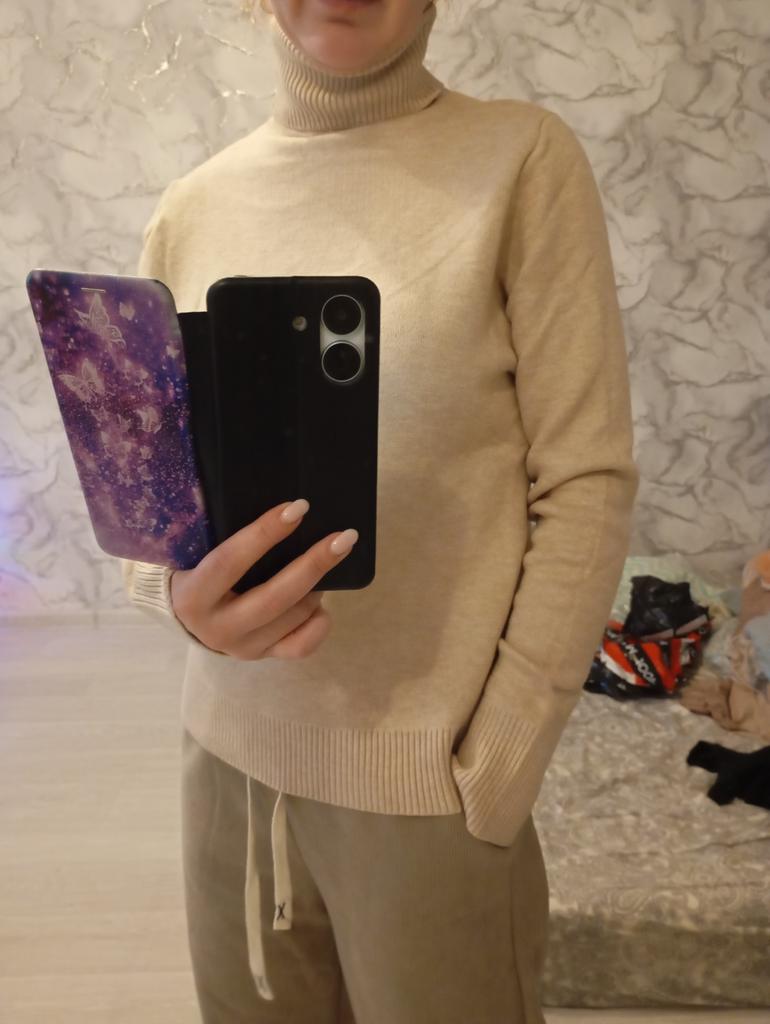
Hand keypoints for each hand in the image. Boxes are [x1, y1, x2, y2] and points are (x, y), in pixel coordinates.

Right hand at [169, 499, 356, 659]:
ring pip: (293, 617)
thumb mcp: (197, 552)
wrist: (186, 615)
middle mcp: (217, 629)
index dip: (265, 533)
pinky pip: (302, 645)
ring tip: (326, 560)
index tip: (299, 507)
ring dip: (317, 586)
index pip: (230, 562)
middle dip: (313, 564)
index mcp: (193, 597)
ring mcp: (242, 647)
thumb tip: (280, 506)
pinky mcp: (263, 656)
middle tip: (344, 537)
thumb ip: (221, 532)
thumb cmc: (196, 568)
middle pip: (274, 597)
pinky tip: (320, 600)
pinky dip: (318, 621)